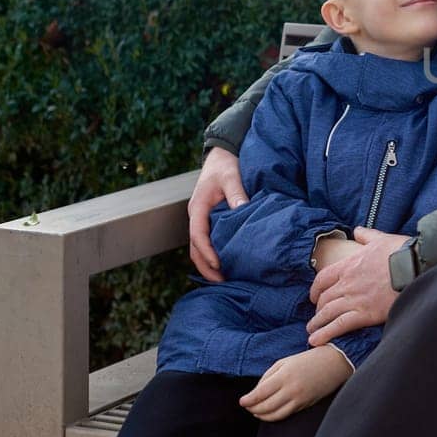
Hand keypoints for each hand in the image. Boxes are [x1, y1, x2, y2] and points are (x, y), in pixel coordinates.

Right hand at [188, 147, 246, 281]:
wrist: (222, 155)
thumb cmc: (226, 165)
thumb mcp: (231, 176)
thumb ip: (237, 193)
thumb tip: (242, 210)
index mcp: (198, 207)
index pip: (197, 235)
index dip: (207, 252)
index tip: (219, 265)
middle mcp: (196, 216)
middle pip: (194, 247)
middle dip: (205, 266)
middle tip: (222, 281)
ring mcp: (201, 219)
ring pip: (198, 247)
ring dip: (207, 264)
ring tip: (224, 279)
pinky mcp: (209, 220)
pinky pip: (206, 241)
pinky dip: (212, 254)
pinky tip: (226, 263)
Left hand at [239, 346, 352, 421]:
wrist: (335, 363)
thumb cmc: (308, 360)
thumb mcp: (285, 362)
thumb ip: (268, 376)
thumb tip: (257, 393)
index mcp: (284, 376)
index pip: (260, 394)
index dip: (248, 400)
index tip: (242, 401)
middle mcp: (291, 390)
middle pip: (265, 407)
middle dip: (253, 408)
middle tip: (247, 406)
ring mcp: (299, 400)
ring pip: (275, 415)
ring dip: (262, 415)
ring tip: (256, 411)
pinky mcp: (305, 406)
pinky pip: (286, 414)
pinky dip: (274, 416)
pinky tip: (269, 413)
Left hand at [307, 227, 407, 344]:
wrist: (416, 266)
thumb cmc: (401, 252)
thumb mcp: (381, 239)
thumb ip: (367, 235)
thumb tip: (358, 230)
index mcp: (349, 265)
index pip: (323, 278)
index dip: (315, 289)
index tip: (314, 297)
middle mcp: (348, 282)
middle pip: (324, 298)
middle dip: (318, 309)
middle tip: (317, 317)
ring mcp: (355, 299)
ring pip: (328, 313)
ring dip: (317, 323)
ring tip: (312, 332)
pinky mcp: (366, 313)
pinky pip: (340, 325)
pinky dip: (326, 333)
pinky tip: (316, 341)